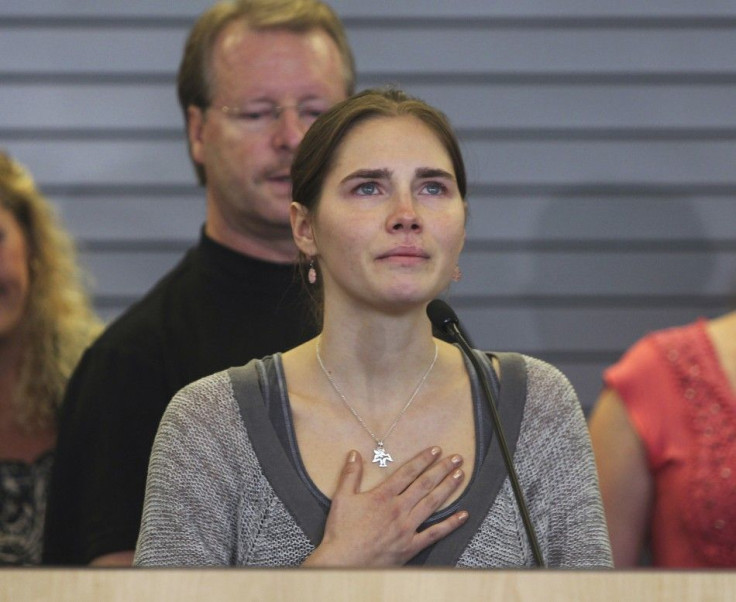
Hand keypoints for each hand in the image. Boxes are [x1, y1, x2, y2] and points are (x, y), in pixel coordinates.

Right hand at [303, 447, 467, 566]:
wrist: (344, 562)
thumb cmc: (342, 531)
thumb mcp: (342, 498)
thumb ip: (350, 474)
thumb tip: (354, 453)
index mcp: (383, 496)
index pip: (408, 472)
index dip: (423, 459)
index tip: (436, 450)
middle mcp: (399, 509)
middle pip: (425, 485)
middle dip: (442, 469)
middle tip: (456, 459)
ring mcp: (407, 528)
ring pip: (432, 504)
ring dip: (448, 488)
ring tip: (460, 476)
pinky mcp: (410, 545)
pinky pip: (434, 534)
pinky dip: (450, 524)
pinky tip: (462, 515)